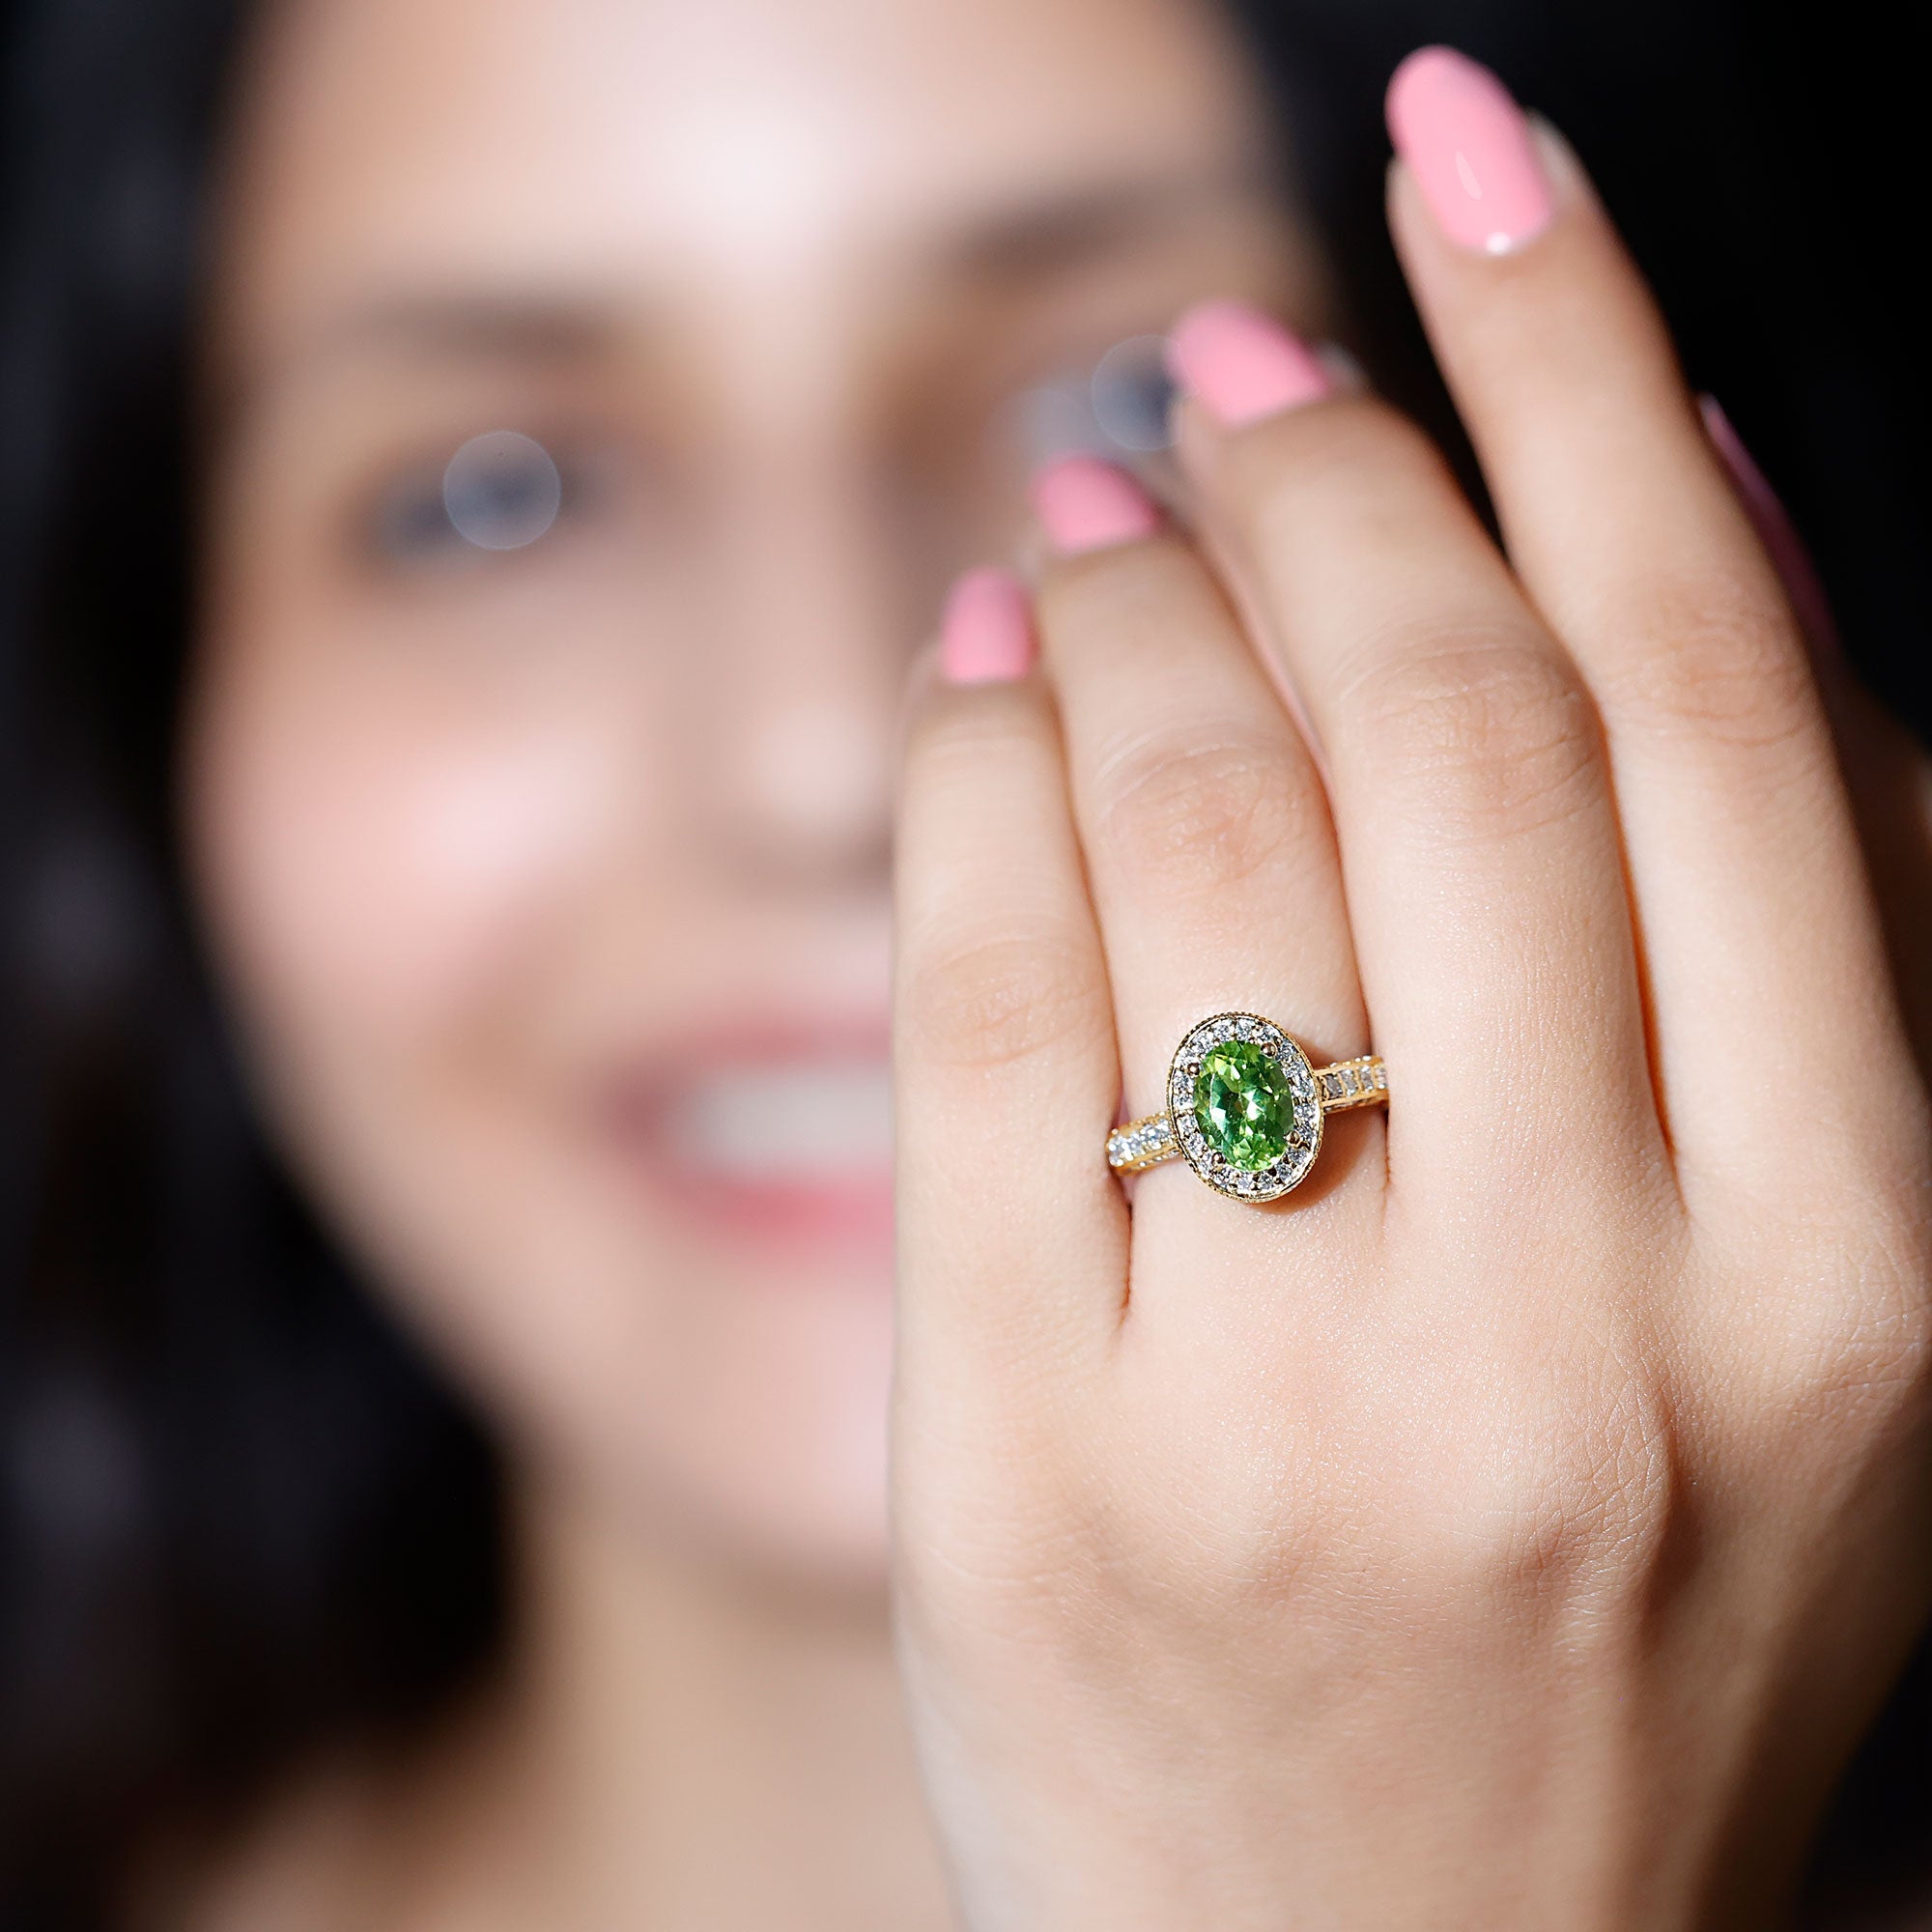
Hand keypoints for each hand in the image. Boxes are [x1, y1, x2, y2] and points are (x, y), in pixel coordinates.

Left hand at [889, 50, 1931, 1929]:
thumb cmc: (1617, 1616)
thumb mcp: (1815, 1307)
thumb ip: (1783, 914)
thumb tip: (1688, 495)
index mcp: (1855, 1264)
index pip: (1706, 685)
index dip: (1579, 367)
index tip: (1472, 160)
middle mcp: (1593, 1325)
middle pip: (1441, 719)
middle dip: (1323, 465)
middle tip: (1237, 358)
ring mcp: (1294, 1411)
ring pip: (1191, 825)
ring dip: (1131, 591)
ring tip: (1099, 500)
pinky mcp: (1037, 1470)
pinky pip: (980, 1003)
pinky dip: (968, 774)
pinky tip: (978, 672)